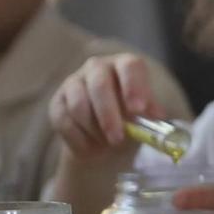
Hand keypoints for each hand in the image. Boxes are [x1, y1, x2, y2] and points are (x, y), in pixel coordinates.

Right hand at [49, 53, 164, 165]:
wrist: (105, 139)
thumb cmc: (131, 121)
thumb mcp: (144, 117)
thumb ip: (150, 113)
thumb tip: (156, 114)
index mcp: (124, 65)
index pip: (129, 66)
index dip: (134, 86)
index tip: (138, 110)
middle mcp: (97, 67)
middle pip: (100, 85)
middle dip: (109, 115)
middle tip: (118, 139)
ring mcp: (74, 82)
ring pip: (79, 104)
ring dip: (94, 130)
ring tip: (107, 144)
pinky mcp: (57, 102)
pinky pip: (64, 121)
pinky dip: (79, 139)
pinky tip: (91, 148)